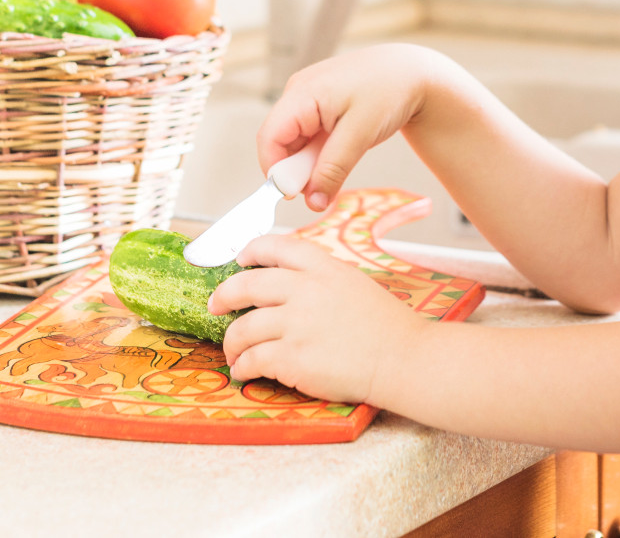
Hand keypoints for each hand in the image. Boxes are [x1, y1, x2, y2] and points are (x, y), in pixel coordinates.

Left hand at [210, 234, 427, 403]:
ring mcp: (297, 324)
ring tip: (233, 352)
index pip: (276, 247)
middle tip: (215, 306)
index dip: (252, 250)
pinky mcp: (293, 357)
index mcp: (324, 268)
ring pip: (242, 327)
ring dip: (231, 342)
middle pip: (246, 284)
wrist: (404, 360)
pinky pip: (252, 360)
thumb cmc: (388, 328)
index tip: (240, 259)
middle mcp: (306, 290)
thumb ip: (322, 279)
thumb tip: (290, 285)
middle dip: (223, 296)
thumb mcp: (355, 284)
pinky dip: (242, 367)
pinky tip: (244, 371)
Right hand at [257, 43, 451, 210]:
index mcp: (302, 92)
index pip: (269, 138)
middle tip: (326, 183)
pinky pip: (307, 135)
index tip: (296, 195)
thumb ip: (333, 170)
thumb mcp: (360, 135)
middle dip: (297, 169)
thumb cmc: (389, 92)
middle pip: (279, 142)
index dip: (275, 171)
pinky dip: (321, 151)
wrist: (413, 72)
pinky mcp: (318, 105)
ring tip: (344, 157)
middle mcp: (298, 92)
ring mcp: (307, 97)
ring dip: (311, 161)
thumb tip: (312, 203)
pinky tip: (343, 148)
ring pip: (294, 142)